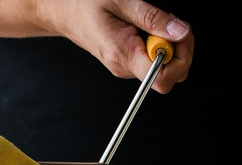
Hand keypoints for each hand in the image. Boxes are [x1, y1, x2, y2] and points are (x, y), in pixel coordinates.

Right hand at [48, 0, 193, 92]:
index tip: (178, 36)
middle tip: (171, 23)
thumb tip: (181, 32)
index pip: (162, 79)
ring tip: (157, 23)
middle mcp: (125, 68)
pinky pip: (154, 60)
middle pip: (170, 75)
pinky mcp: (128, 62)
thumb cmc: (83, 4)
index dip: (180, 59)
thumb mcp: (121, 2)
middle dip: (180, 49)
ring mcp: (126, 67)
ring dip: (171, 45)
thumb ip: (152, 19)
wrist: (60, 11)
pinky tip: (150, 28)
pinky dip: (160, 44)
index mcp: (122, 56)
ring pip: (165, 67)